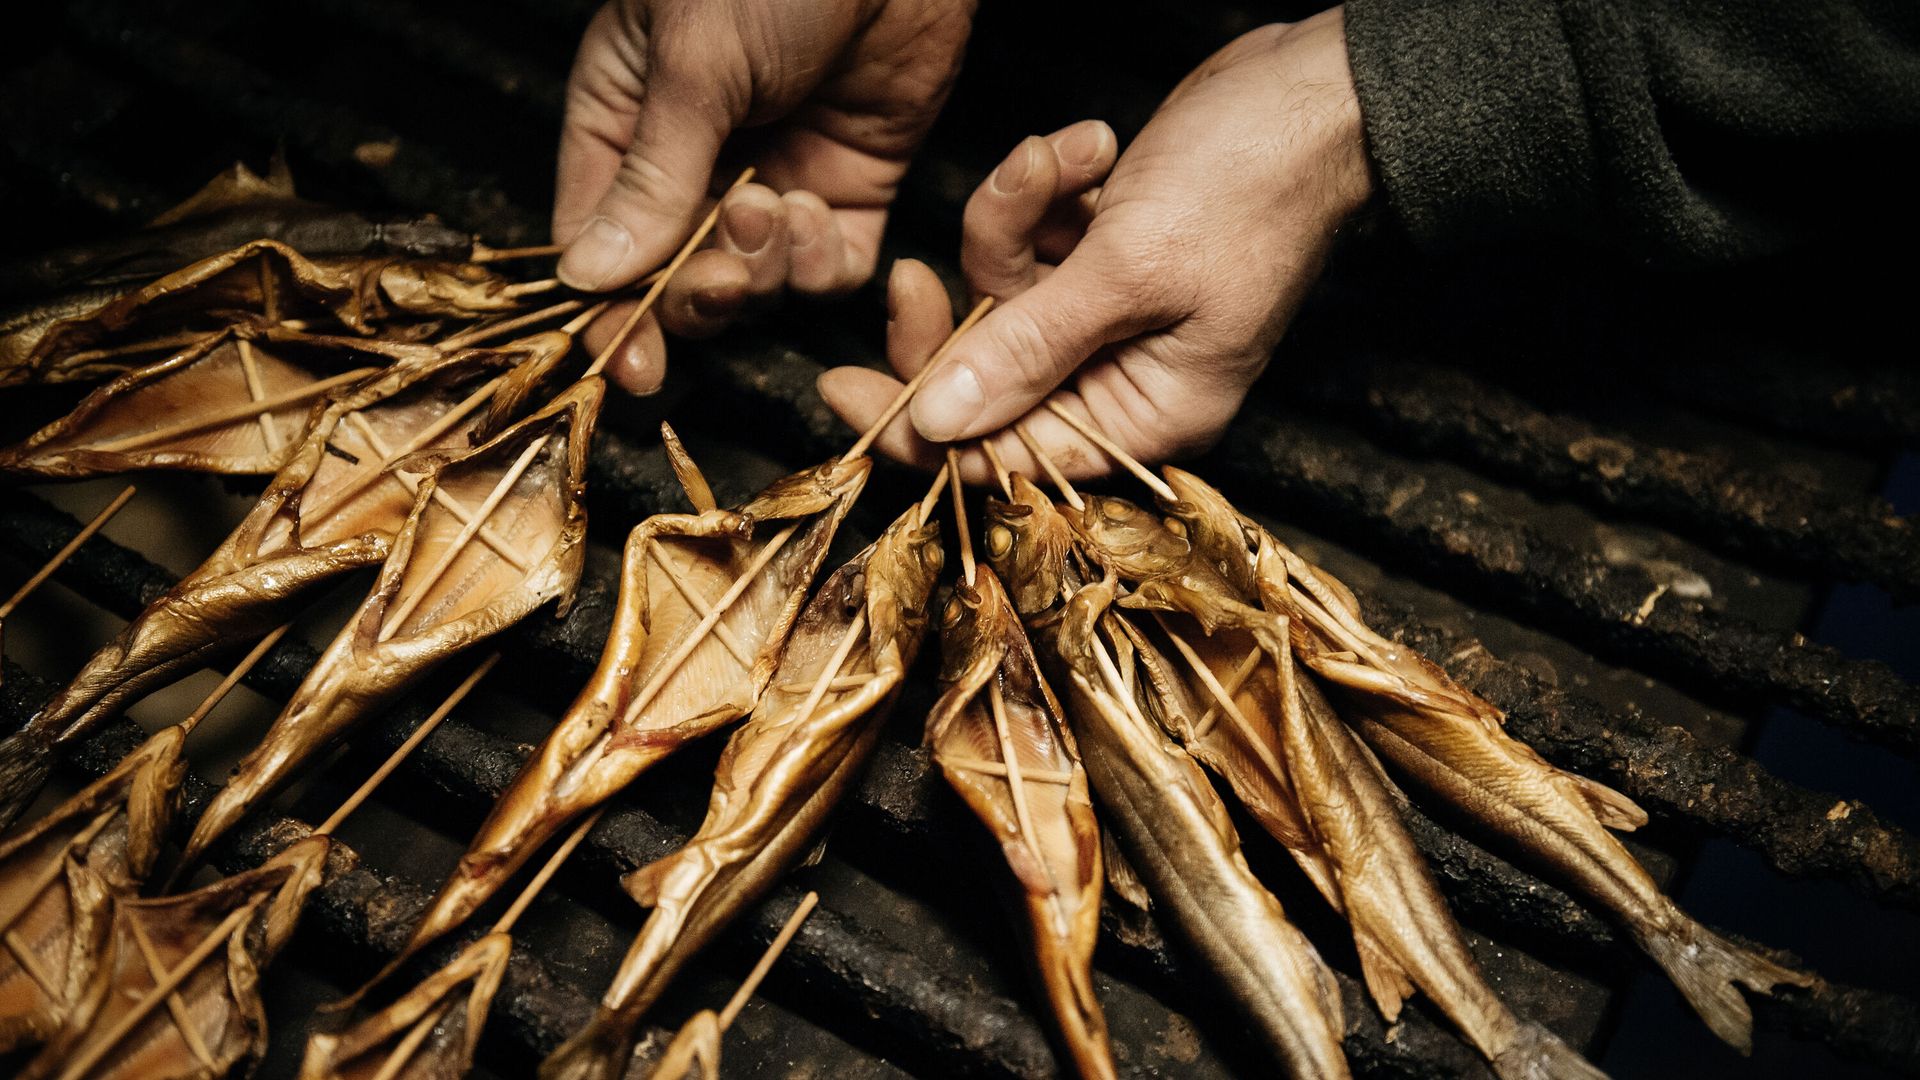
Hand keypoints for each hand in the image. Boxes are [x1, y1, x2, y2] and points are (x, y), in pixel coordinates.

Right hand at [556, 0, 974, 393]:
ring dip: (763, 269)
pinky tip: (822, 210)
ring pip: (755, 285)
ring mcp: (774, 178)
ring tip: (776, 205)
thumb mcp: (695, 64)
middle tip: (723, 275)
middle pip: (677, 279)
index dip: (612, 309)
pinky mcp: (849, 187)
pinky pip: (828, 269)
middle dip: (698, 294)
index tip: (627, 361)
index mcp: (626, 121)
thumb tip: (592, 274)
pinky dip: (823, 263)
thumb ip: (653, 175)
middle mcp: (696, 162)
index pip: (602, 241)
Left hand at [820, 8, 1370, 481]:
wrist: (1312, 91)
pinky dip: (1042, 190)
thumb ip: (1027, 352)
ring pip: (999, 298)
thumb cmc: (1250, 187)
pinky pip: (1028, 243)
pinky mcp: (1096, 257)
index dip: (923, 434)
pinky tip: (1088, 147)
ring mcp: (1107, 318)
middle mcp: (1121, 380)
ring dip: (1012, 223)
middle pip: (989, 383)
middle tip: (909, 279)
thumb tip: (935, 426)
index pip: (1009, 458)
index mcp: (1144, 416)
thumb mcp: (1127, 273)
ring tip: (1061, 162)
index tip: (842, 393)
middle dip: (954, 321)